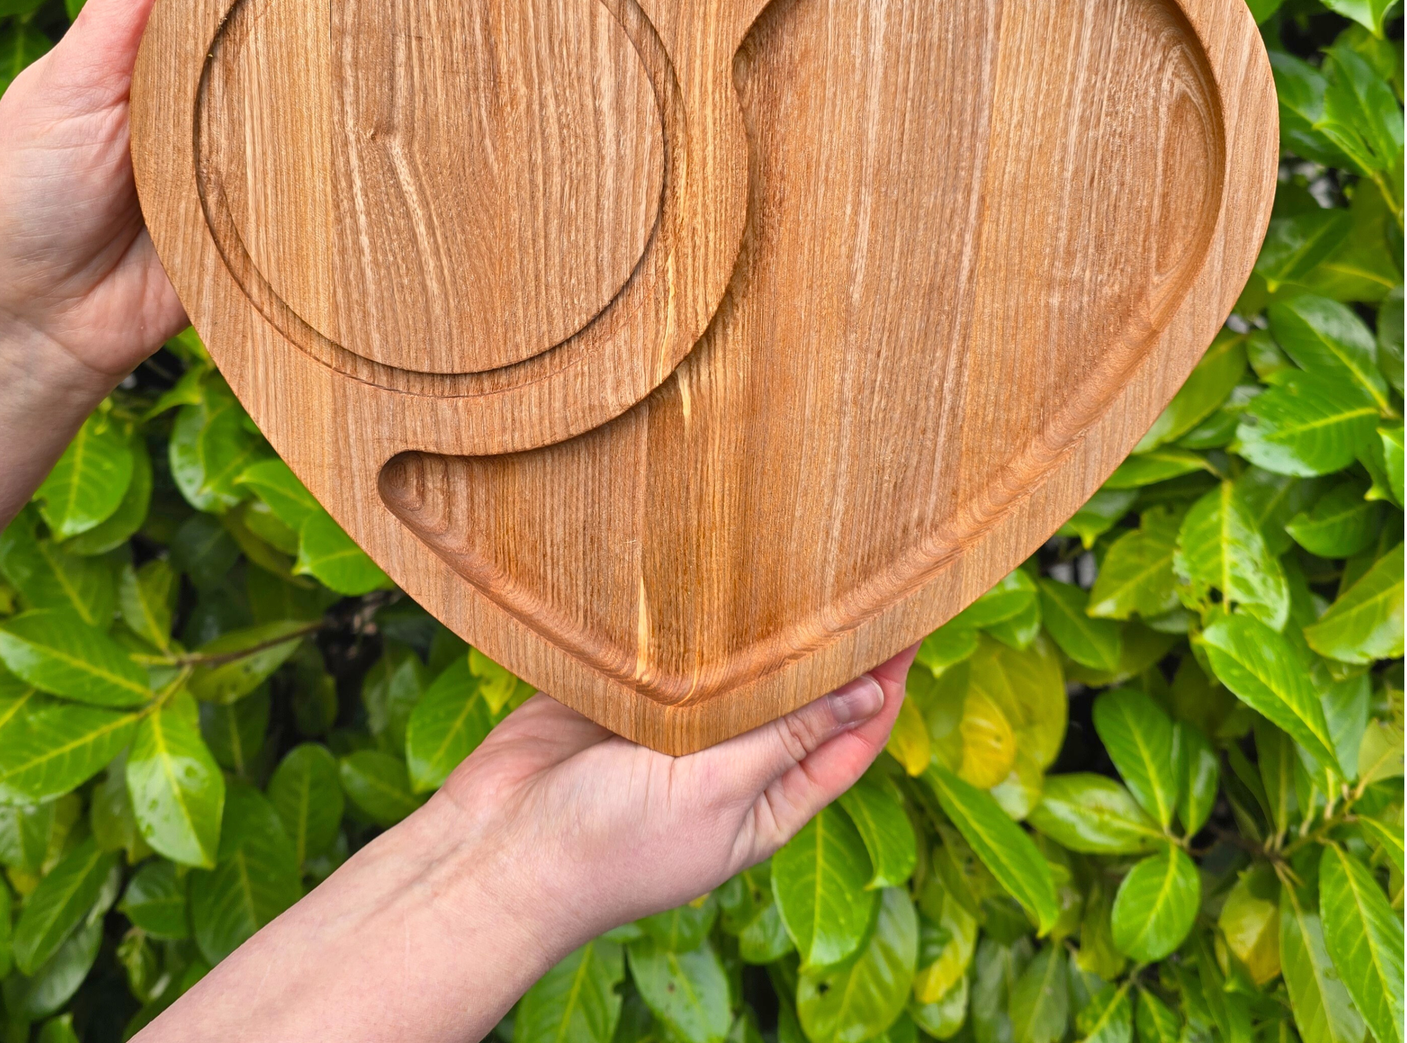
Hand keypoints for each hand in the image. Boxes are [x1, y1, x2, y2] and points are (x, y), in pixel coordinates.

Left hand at [0, 0, 358, 564]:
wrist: (42, 318)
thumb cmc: (29, 194)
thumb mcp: (70, 81)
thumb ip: (132, 7)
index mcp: (162, 35)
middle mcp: (216, 78)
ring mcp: (254, 142)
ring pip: (322, 76)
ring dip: (372, 32)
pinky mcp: (280, 208)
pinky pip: (333, 166)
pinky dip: (372, 135)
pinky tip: (419, 103)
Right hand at [138, 645, 917, 1042]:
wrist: (493, 851)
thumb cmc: (607, 846)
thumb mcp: (714, 792)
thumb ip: (785, 738)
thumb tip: (868, 689)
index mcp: (765, 801)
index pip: (849, 736)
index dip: (886, 682)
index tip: (915, 618)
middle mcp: (728, 760)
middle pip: (796, 694)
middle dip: (828, 642)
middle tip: (861, 569)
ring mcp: (673, 726)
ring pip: (735, 665)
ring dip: (761, 622)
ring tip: (797, 556)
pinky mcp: (622, 693)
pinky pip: (672, 649)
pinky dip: (693, 614)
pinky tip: (712, 568)